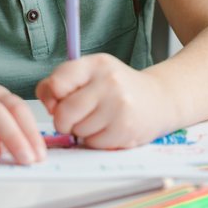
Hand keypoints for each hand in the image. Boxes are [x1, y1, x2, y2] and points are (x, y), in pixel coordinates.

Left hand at [35, 54, 175, 148]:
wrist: (159, 100)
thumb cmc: (117, 88)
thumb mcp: (91, 74)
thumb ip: (61, 82)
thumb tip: (49, 104)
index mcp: (96, 64)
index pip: (57, 83)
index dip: (52, 97)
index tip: (60, 99)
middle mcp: (109, 82)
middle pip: (64, 113)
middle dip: (64, 120)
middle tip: (77, 116)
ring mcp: (119, 106)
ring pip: (78, 130)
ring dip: (82, 130)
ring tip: (99, 119)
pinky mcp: (125, 129)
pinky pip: (93, 143)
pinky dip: (96, 140)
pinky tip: (109, 128)